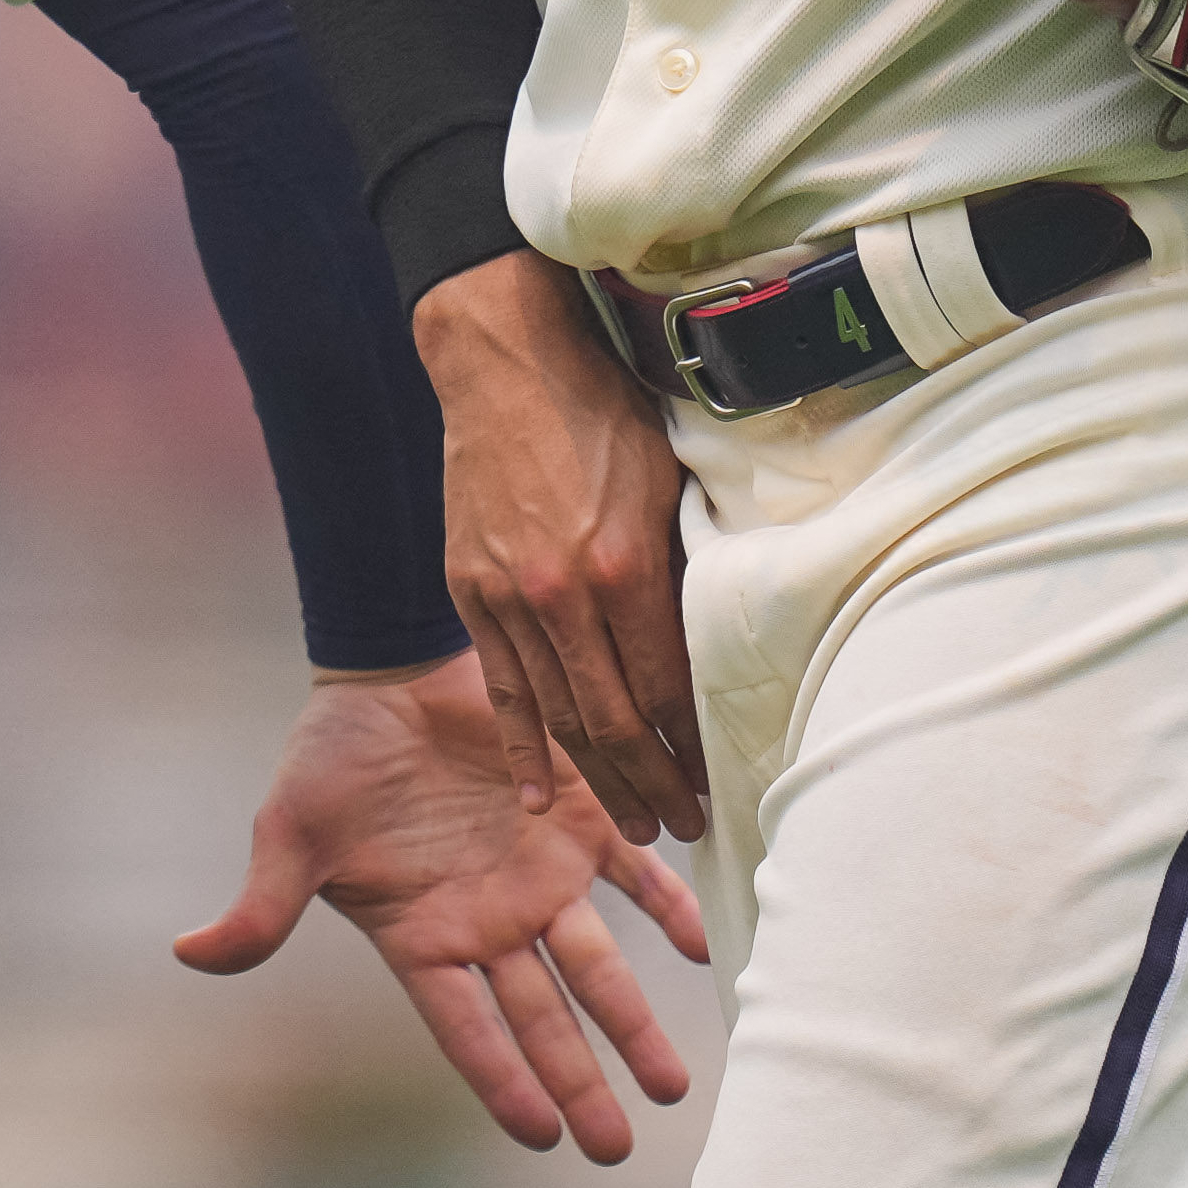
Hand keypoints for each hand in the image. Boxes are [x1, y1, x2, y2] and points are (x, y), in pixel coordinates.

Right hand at [173, 655, 709, 1160]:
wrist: (388, 669)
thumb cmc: (331, 756)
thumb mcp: (288, 832)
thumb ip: (262, 906)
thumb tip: (190, 955)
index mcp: (424, 938)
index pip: (468, 1028)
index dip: (503, 1080)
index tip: (541, 1138)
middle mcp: (489, 922)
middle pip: (543, 1018)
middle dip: (580, 1081)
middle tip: (617, 1148)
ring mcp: (538, 875)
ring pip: (596, 964)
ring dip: (635, 1021)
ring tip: (671, 1083)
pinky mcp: (578, 818)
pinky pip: (633, 873)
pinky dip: (668, 905)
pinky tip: (700, 946)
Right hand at [410, 256, 705, 842]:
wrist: (504, 360)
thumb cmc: (602, 409)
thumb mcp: (667, 480)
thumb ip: (682, 567)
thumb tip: (712, 647)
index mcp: (623, 565)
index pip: (666, 689)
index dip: (691, 748)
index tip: (717, 784)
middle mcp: (563, 595)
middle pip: (614, 722)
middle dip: (653, 786)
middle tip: (686, 827)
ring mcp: (509, 598)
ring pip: (558, 717)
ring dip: (598, 781)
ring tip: (634, 824)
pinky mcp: (470, 591)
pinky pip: (503, 687)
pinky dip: (522, 745)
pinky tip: (538, 794)